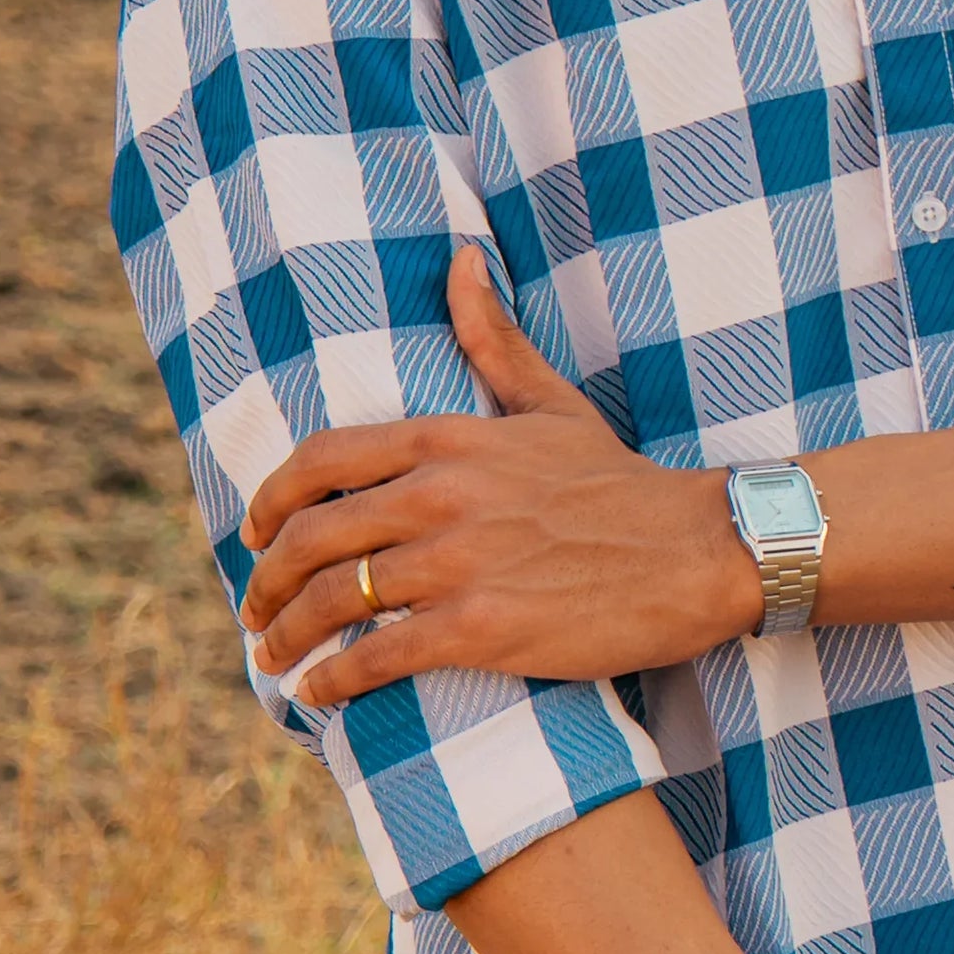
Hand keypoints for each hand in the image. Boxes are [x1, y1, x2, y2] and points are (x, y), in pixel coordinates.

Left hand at [241, 244, 756, 702]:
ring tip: (275, 656)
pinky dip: (335, 679)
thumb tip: (462, 258)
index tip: (255, 534)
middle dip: (267, 582)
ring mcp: (458, 562)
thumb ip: (492, 338)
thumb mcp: (550, 402)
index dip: (271, 501)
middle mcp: (440, 495)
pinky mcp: (481, 628)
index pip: (321, 460)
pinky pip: (378, 657)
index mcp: (448, 439)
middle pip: (312, 537)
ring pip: (334, 600)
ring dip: (288, 635)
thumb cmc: (621, 483)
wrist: (697, 551)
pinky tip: (320, 694)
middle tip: (258, 611)